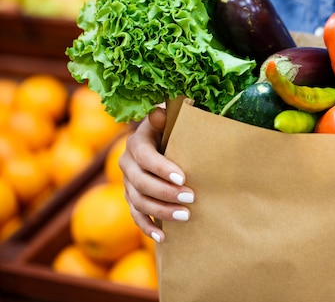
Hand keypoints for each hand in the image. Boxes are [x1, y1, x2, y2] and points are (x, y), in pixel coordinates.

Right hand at [119, 107, 194, 241]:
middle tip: (191, 198)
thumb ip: (166, 116)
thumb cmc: (173, 127)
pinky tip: (163, 237)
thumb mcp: (171, 118)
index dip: (162, 168)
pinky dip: (148, 227)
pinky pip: (136, 216)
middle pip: (141, 183)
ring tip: (185, 216)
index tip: (183, 178)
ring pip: (139, 202)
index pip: (145, 157)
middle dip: (167, 193)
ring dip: (161, 211)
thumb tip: (160, 113)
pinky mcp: (132, 198)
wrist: (162, 138)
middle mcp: (126, 163)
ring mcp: (127, 183)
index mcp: (136, 142)